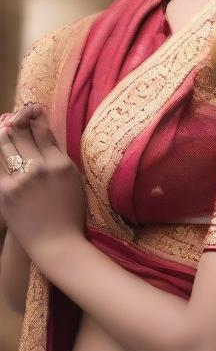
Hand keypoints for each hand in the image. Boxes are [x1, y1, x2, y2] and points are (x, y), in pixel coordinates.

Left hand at [0, 105, 86, 269]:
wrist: (56, 242)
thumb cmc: (69, 214)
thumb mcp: (73, 182)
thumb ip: (59, 159)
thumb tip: (44, 139)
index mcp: (61, 165)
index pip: (43, 132)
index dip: (35, 117)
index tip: (32, 109)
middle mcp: (39, 168)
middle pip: (21, 134)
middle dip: (17, 120)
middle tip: (16, 115)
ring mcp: (19, 179)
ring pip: (4, 146)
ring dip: (3, 133)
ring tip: (5, 127)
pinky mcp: (4, 190)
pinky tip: (0, 146)